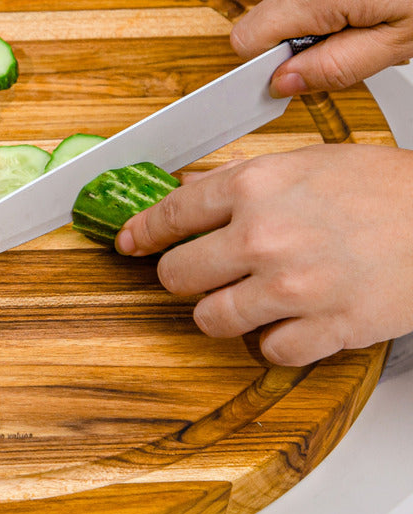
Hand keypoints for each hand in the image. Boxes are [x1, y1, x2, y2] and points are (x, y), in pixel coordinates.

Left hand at [116, 144, 412, 365]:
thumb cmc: (384, 188)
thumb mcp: (301, 163)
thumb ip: (237, 182)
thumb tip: (183, 193)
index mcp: (254, 187)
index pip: (169, 215)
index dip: (141, 232)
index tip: (129, 242)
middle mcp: (264, 237)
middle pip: (177, 276)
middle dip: (182, 276)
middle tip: (200, 272)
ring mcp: (292, 287)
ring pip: (210, 320)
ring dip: (221, 311)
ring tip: (246, 296)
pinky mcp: (324, 328)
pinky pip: (265, 351)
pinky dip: (271, 339)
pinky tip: (288, 317)